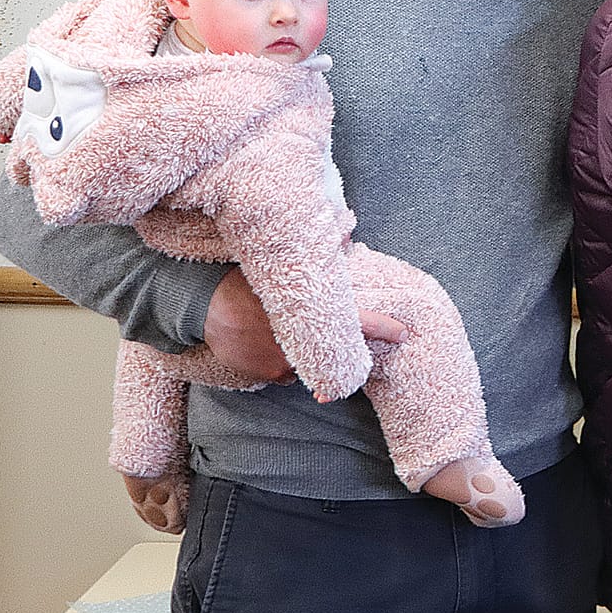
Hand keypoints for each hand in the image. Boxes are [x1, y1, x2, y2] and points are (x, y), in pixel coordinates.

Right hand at [203, 268, 407, 386]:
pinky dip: (277, 361)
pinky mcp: (272, 376)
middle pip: (334, 352)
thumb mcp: (286, 266)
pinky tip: (259, 343)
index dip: (385, 328)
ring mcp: (290, 362)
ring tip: (269, 331)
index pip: (363, 322)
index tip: (404, 333)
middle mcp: (309, 342)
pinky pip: (284, 373)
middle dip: (334, 349)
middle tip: (314, 333)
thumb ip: (320, 260)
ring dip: (299, 352)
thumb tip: (349, 236)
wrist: (207, 304)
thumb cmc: (247, 280)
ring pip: (306, 363)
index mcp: (315, 312)